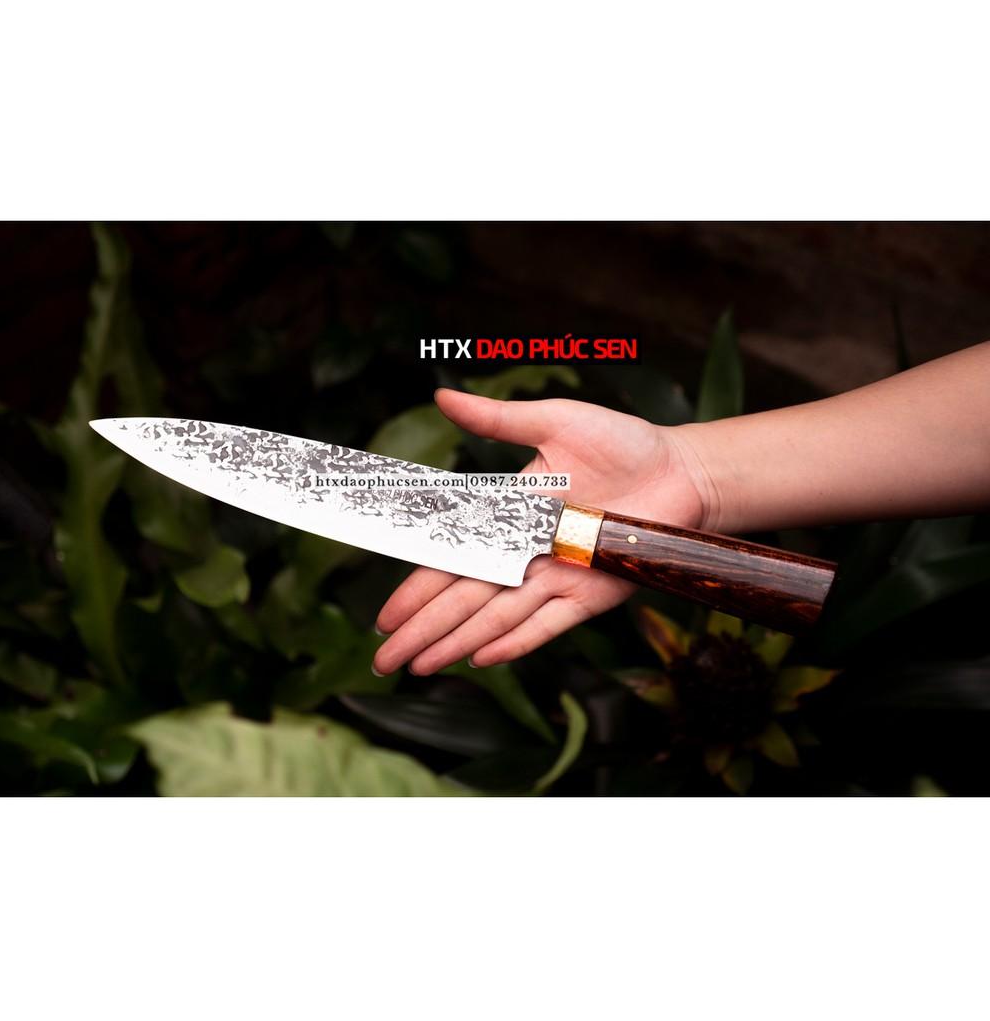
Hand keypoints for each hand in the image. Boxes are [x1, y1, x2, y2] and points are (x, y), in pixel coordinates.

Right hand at [371, 389, 708, 675]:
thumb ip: (496, 420)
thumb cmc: (621, 443)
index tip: (384, 615)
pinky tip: (481, 657)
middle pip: (464, 599)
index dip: (416, 588)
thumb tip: (441, 395)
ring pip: (496, 617)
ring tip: (420, 667)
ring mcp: (557, 578)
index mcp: (509, 518)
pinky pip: (548, 624)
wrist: (679, 470)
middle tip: (384, 661)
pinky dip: (516, 640)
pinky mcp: (591, 596)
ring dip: (457, 642)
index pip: (451, 560)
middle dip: (422, 631)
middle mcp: (526, 555)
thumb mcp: (551, 422)